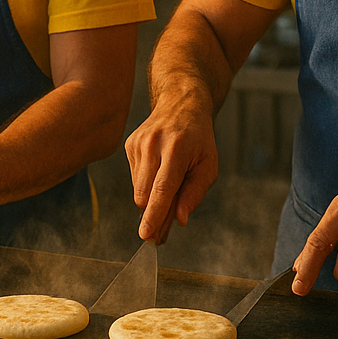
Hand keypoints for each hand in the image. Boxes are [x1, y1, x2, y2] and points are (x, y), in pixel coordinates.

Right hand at [125, 93, 218, 242]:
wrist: (181, 104)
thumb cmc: (199, 139)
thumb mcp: (208, 165)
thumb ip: (195, 193)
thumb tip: (180, 219)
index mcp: (176, 148)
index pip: (162, 188)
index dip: (154, 214)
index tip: (146, 234)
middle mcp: (153, 144)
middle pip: (145, 194)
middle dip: (152, 215)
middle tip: (162, 233)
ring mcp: (138, 144)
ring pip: (138, 189)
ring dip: (151, 198)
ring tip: (169, 188)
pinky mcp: (129, 145)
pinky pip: (135, 178)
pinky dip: (147, 183)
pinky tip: (160, 169)